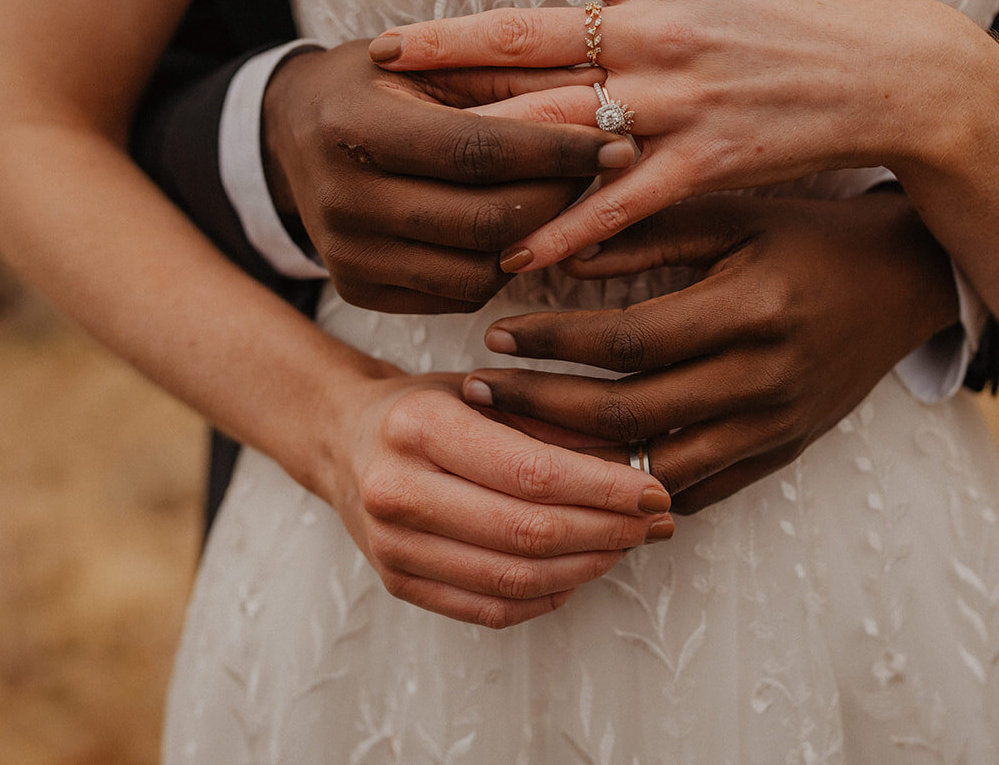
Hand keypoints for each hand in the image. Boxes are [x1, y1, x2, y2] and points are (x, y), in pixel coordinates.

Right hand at [262, 40, 634, 311]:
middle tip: (603, 173)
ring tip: (561, 198)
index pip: (479, 150)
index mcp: (355, 126)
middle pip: (485, 221)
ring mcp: (346, 255)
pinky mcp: (356, 290)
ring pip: (479, 272)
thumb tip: (604, 88)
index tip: (618, 142)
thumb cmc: (377, 82)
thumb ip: (508, 73)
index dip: (557, 151)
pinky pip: (457, 295)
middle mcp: (342, 200)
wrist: (291, 132)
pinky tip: (516, 228)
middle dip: (560, 198)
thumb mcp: (430, 56)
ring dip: (536, 239)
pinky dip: (500, 265)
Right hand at [316, 373, 674, 627]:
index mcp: (419, 427)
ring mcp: (392, 546)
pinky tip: (579, 571)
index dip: (603, 489)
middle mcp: (396, 490)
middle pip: (528, 532)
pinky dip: (547, 596)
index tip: (653, 490)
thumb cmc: (424, 409)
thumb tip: (636, 458)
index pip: (532, 472)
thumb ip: (553, 422)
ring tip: (625, 545)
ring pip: (514, 579)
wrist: (343, 440)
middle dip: (607, 531)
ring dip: (586, 567)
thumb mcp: (483, 390)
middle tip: (654, 522)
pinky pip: (490, 609)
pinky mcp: (398, 584)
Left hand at [367, 0, 968, 268]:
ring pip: (558, 118)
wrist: (906, 77)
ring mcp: (679, 100)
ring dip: (483, 135)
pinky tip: (514, 251)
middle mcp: (661, 31)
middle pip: (528, 38)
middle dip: (446, 48)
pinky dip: (566, 228)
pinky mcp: (705, 163)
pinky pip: (620, 200)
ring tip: (418, 150)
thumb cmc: (841, 3)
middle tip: (379, 59)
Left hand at [458, 191, 958, 513]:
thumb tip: (555, 250)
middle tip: (477, 392)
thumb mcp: (734, 212)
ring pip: (657, 471)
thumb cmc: (811, 233)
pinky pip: (699, 494)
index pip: (629, 340)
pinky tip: (582, 476)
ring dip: (578, 463)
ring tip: (513, 443)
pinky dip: (636, 493)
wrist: (905, 281)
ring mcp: (777, 426)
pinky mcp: (783, 453)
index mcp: (751, 309)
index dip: (554, 342)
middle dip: (542, 408)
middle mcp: (765, 378)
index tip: (495, 331)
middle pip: (631, 414)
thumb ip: (648, 229)